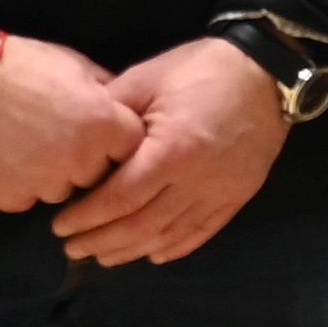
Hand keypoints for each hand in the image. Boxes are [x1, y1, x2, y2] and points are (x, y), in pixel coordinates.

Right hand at [0, 33, 140, 213]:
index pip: (131, 148)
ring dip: (50, 174)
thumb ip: (105, 90)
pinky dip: (17, 184)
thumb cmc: (17, 65)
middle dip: (83, 159)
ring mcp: (45, 185)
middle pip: (97, 173)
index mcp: (105, 127)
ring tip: (23, 144)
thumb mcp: (73, 64)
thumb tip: (122, 104)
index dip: (115, 140)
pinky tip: (2, 157)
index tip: (99, 132)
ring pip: (61, 189)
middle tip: (54, 134)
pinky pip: (26, 198)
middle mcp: (81, 162)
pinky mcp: (11, 199)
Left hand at [49, 39, 292, 267]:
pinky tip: (153, 254)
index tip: (60, 226)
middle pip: (143, 224)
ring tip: (104, 256)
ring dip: (134, 249)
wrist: (267, 72)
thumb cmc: (199, 69)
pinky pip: (204, 230)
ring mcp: (222, 191)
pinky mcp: (239, 194)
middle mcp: (197, 180)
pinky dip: (177, 247)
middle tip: (72, 248)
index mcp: (172, 149)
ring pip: (171, 233)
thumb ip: (110, 114)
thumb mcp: (145, 79)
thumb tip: (77, 144)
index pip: (121, 197)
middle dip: (103, 240)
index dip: (88, 217)